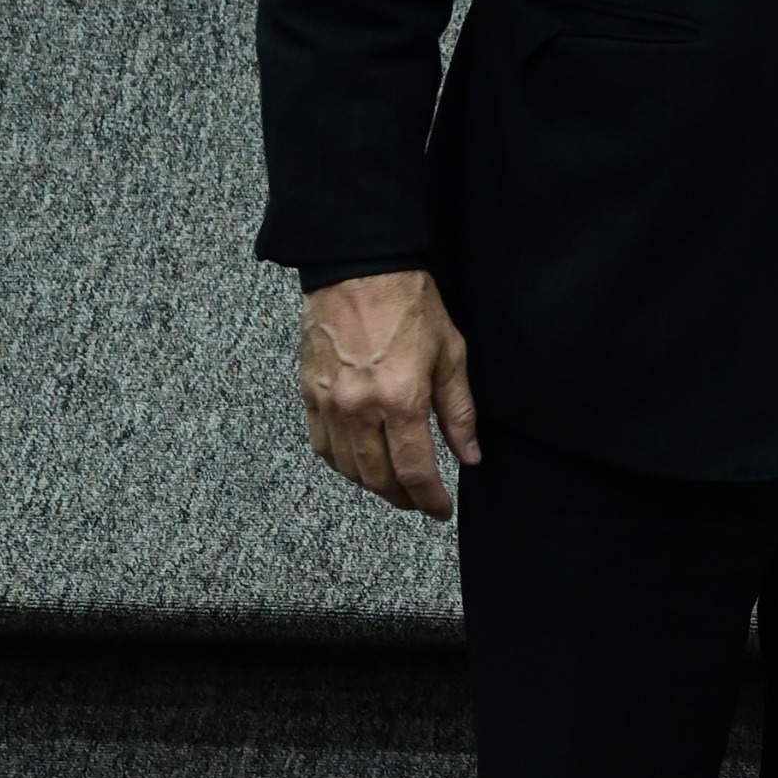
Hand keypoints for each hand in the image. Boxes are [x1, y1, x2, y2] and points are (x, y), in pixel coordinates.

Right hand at [298, 270, 479, 516]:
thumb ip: (459, 412)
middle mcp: (359, 408)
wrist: (359, 267)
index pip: (414, 471)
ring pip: (346, 468)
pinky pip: (321, 445)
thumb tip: (468, 455)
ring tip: (393, 486)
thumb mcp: (450, 355)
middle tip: (419, 501)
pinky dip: (341, 464)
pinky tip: (358, 464)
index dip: (429, 499)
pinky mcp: (309, 392)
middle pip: (377, 478)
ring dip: (371, 485)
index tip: (441, 510)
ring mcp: (329, 402)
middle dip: (402, 498)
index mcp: (400, 399)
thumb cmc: (410, 304)